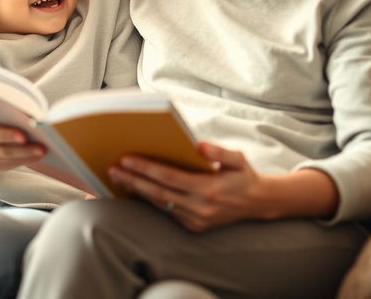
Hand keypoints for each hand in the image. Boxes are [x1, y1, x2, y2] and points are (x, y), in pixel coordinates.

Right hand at [0, 115, 45, 170]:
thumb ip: (6, 110)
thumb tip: (30, 113)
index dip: (7, 135)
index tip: (24, 136)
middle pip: (2, 150)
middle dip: (23, 149)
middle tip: (41, 147)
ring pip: (8, 159)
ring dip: (27, 156)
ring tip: (43, 151)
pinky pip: (11, 164)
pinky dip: (25, 160)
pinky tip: (37, 156)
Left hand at [108, 142, 270, 231]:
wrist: (258, 204)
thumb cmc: (243, 175)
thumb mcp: (238, 158)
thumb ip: (219, 151)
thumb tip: (198, 144)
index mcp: (208, 189)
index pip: (169, 177)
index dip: (146, 168)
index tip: (126, 158)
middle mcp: (199, 208)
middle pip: (157, 193)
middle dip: (133, 180)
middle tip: (112, 168)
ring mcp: (195, 220)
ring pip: (159, 204)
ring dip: (137, 190)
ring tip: (118, 177)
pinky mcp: (193, 226)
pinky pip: (166, 211)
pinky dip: (150, 200)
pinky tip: (136, 189)